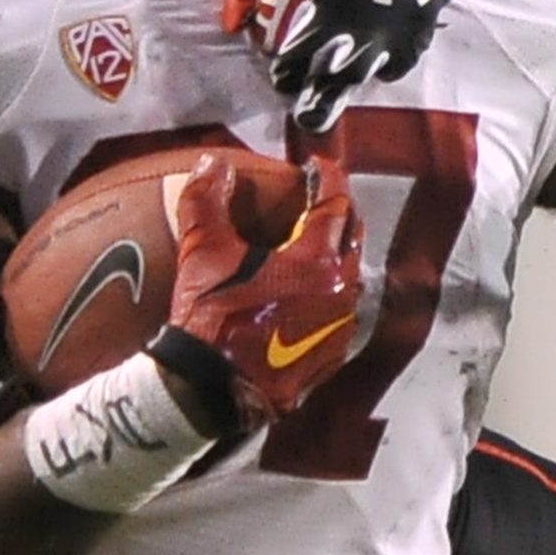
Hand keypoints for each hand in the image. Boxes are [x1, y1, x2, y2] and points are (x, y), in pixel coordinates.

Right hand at [153, 154, 363, 430]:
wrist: (208, 390)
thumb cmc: (209, 320)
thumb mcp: (202, 253)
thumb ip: (207, 200)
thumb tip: (212, 164)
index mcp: (316, 262)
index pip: (336, 204)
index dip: (329, 178)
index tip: (318, 165)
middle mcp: (340, 293)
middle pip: (353, 238)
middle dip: (340, 213)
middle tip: (320, 200)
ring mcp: (338, 329)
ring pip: (350, 278)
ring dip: (337, 256)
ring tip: (314, 246)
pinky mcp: (329, 357)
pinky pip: (339, 314)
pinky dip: (327, 295)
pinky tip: (305, 294)